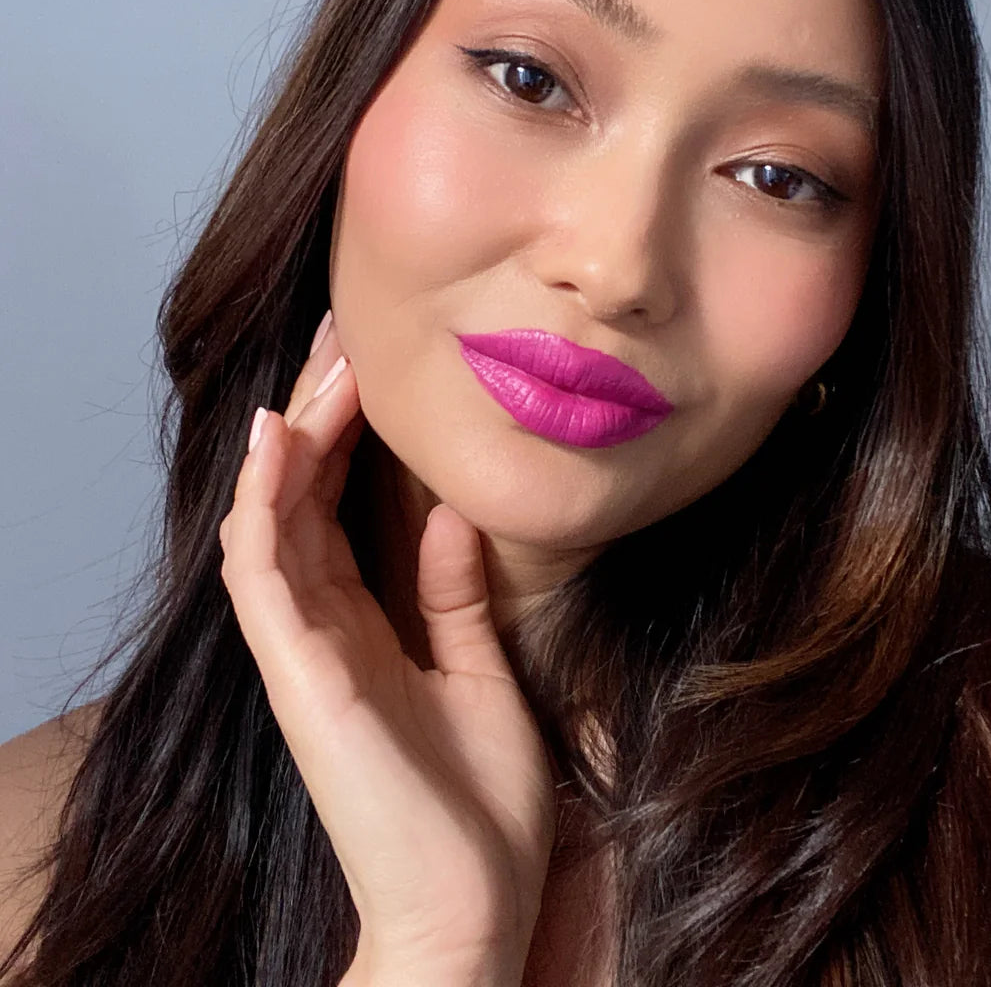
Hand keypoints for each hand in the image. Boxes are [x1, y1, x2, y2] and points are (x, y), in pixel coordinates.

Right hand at [218, 314, 557, 985]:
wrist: (474, 906)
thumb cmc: (477, 806)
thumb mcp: (477, 671)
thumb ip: (454, 595)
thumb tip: (455, 511)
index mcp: (361, 622)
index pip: (335, 504)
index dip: (344, 431)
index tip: (369, 360)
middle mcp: (320, 627)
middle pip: (298, 496)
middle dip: (315, 413)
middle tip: (340, 334)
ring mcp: (302, 650)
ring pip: (269, 519)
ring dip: (287, 440)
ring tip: (315, 367)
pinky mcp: (300, 675)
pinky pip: (264, 572)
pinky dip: (264, 503)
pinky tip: (277, 442)